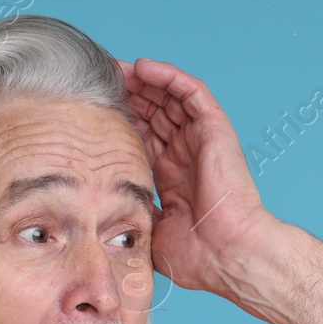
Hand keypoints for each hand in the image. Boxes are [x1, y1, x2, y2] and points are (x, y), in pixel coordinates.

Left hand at [117, 56, 280, 298]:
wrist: (227, 256)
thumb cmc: (198, 256)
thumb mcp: (152, 232)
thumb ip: (134, 214)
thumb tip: (103, 215)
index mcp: (173, 176)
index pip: (144, 137)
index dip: (122, 120)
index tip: (95, 108)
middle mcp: (187, 154)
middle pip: (155, 112)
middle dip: (129, 95)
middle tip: (100, 79)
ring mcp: (201, 141)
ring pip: (170, 97)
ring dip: (144, 80)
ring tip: (117, 67)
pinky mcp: (215, 130)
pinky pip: (192, 92)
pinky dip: (169, 76)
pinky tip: (143, 66)